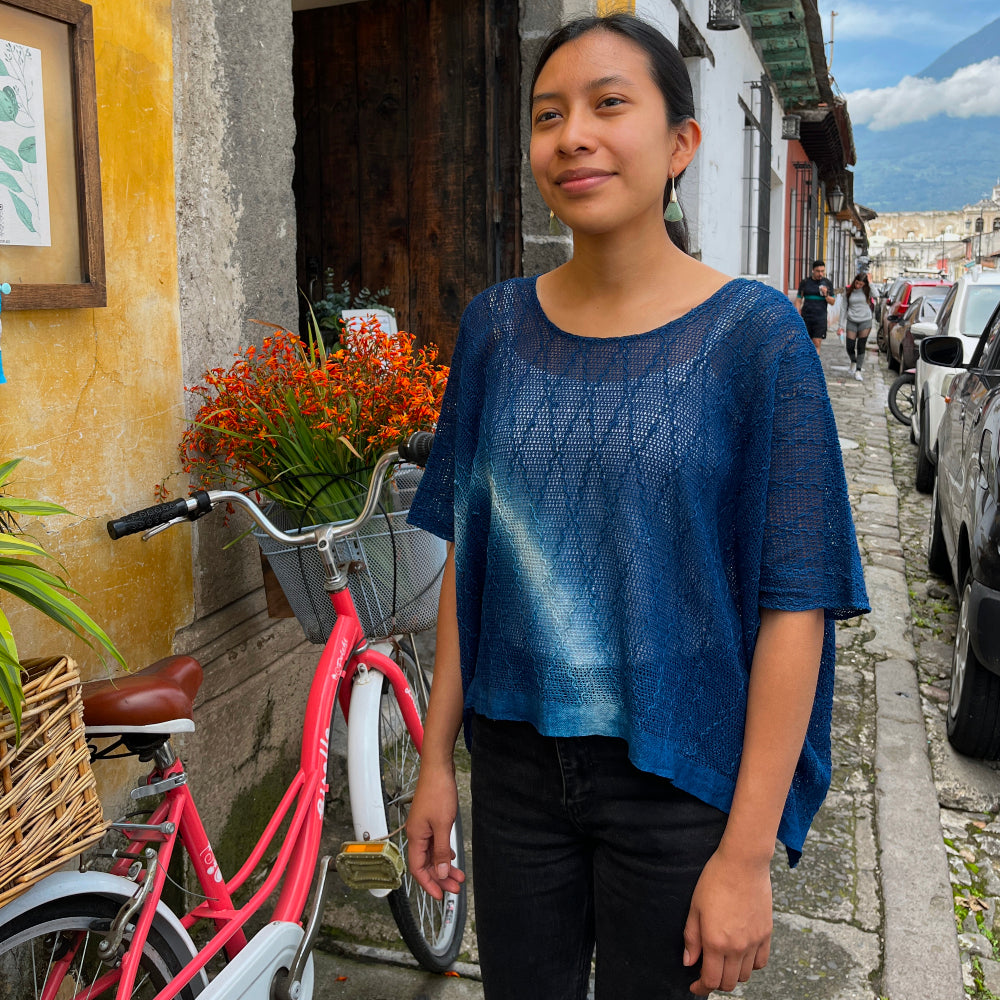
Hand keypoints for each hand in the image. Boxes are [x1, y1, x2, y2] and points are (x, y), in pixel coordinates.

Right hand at [406, 761, 465, 898]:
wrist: (439, 769)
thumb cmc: (438, 792)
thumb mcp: (443, 824)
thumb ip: (442, 850)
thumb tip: (441, 873)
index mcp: (415, 836)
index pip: (418, 869)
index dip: (428, 884)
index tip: (441, 896)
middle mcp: (416, 834)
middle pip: (426, 864)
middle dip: (440, 878)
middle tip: (456, 888)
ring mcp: (423, 827)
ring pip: (432, 855)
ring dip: (444, 866)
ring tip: (458, 877)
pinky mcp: (430, 821)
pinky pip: (435, 844)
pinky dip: (444, 853)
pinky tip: (452, 857)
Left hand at [682, 845, 772, 994]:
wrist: (743, 863)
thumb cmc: (715, 880)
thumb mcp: (695, 907)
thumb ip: (691, 938)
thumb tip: (688, 962)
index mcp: (715, 941)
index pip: (710, 980)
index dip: (701, 988)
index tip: (695, 986)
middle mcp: (737, 947)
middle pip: (729, 982)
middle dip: (715, 982)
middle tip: (707, 971)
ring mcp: (754, 942)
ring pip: (745, 975)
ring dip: (733, 974)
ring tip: (723, 961)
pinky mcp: (766, 934)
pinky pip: (760, 963)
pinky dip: (750, 965)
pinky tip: (741, 955)